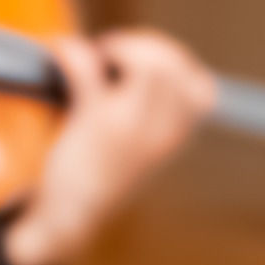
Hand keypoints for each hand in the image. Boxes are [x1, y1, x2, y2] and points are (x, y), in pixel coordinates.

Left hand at [3, 27, 218, 264]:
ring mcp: (129, 127)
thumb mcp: (139, 149)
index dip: (176, 62)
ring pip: (146, 64)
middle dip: (146, 45)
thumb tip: (130, 62)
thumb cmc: (99, 179)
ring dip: (120, 46)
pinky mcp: (94, 123)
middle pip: (174, 67)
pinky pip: (88, 67)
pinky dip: (72, 51)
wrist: (67, 219)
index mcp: (173, 140)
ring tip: (96, 57)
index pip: (201, 88)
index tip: (145, 62)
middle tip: (113, 54)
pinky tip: (62, 54)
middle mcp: (159, 133)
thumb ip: (150, 109)